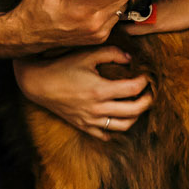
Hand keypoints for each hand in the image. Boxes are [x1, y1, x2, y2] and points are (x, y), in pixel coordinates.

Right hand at [0, 0, 128, 58]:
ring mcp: (98, 35)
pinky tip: (90, 7)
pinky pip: (112, 20)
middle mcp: (95, 26)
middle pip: (123, 2)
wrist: (26, 35)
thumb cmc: (35, 10)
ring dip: (111, 2)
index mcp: (85, 12)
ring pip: (119, 11)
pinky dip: (106, 12)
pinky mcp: (98, 39)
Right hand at [14, 46, 151, 141]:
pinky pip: (106, 134)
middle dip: (147, 101)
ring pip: (123, 126)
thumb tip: (131, 58)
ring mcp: (91, 120)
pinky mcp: (83, 126)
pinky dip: (116, 128)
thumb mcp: (87, 55)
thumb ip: (112, 54)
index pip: (133, 89)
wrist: (38, 83)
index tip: (146, 76)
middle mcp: (97, 108)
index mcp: (100, 90)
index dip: (145, 82)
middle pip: (134, 110)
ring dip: (135, 116)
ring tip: (137, 105)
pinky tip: (118, 117)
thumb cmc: (62, 66)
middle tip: (150, 93)